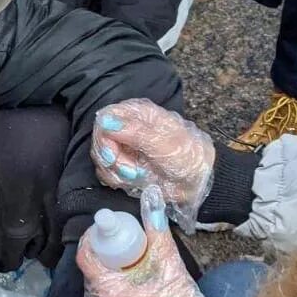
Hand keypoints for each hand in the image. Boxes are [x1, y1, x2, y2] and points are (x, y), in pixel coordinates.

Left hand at [76, 186, 210, 296]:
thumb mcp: (168, 264)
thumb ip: (157, 230)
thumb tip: (152, 197)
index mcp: (105, 288)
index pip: (85, 256)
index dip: (93, 237)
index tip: (110, 228)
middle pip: (93, 271)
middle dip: (106, 253)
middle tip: (126, 243)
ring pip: (101, 287)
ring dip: (112, 272)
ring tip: (133, 262)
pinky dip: (118, 289)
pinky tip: (136, 284)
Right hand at [91, 98, 214, 233]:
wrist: (198, 182)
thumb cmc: (187, 157)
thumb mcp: (165, 144)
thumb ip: (135, 132)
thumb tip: (105, 121)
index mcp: (138, 114)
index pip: (105, 118)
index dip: (104, 137)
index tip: (112, 156)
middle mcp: (126, 127)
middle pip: (99, 140)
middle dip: (111, 159)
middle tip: (131, 172)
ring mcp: (123, 147)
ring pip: (100, 158)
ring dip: (115, 172)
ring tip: (137, 176)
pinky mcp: (122, 165)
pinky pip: (106, 172)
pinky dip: (115, 179)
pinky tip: (132, 181)